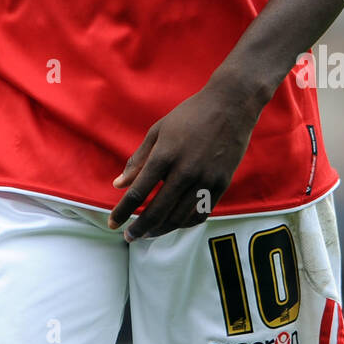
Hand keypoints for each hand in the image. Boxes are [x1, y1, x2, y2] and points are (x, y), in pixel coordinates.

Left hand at [107, 82, 262, 240]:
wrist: (230, 105)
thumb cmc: (190, 115)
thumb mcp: (158, 131)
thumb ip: (138, 160)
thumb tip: (118, 185)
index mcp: (165, 154)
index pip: (138, 191)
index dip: (123, 211)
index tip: (112, 224)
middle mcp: (185, 170)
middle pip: (158, 211)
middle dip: (140, 228)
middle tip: (129, 237)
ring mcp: (205, 179)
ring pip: (180, 217)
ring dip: (161, 229)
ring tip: (149, 233)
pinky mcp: (221, 184)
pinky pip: (201, 213)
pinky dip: (185, 223)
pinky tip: (174, 223)